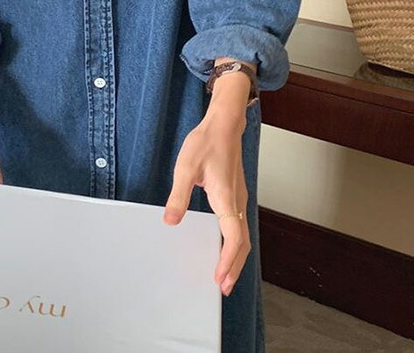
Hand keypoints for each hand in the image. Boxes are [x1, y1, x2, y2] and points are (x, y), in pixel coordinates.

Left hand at [163, 109, 249, 296]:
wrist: (223, 126)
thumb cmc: (206, 143)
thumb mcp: (185, 167)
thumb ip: (178, 195)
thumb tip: (170, 220)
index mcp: (226, 198)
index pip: (233, 238)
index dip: (228, 261)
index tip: (220, 279)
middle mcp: (237, 201)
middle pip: (242, 242)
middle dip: (234, 267)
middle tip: (223, 287)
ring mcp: (239, 198)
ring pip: (242, 234)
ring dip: (236, 256)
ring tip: (225, 274)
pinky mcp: (236, 194)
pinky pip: (238, 224)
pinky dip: (235, 242)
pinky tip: (224, 245)